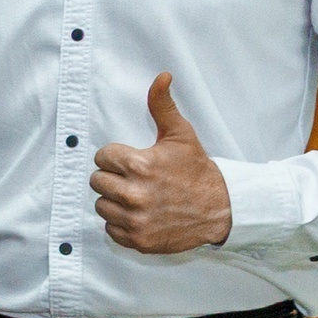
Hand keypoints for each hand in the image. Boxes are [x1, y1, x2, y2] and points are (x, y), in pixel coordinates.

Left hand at [91, 73, 231, 252]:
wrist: (220, 209)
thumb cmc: (197, 171)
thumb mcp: (181, 135)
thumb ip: (162, 106)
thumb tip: (161, 76)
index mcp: (140, 165)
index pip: (102, 157)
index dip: (115, 157)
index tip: (132, 161)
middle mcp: (134, 194)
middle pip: (97, 181)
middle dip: (112, 178)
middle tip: (134, 179)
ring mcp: (135, 220)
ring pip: (101, 205)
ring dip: (115, 200)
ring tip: (137, 196)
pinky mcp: (137, 240)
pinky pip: (110, 229)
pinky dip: (121, 223)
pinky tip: (140, 214)